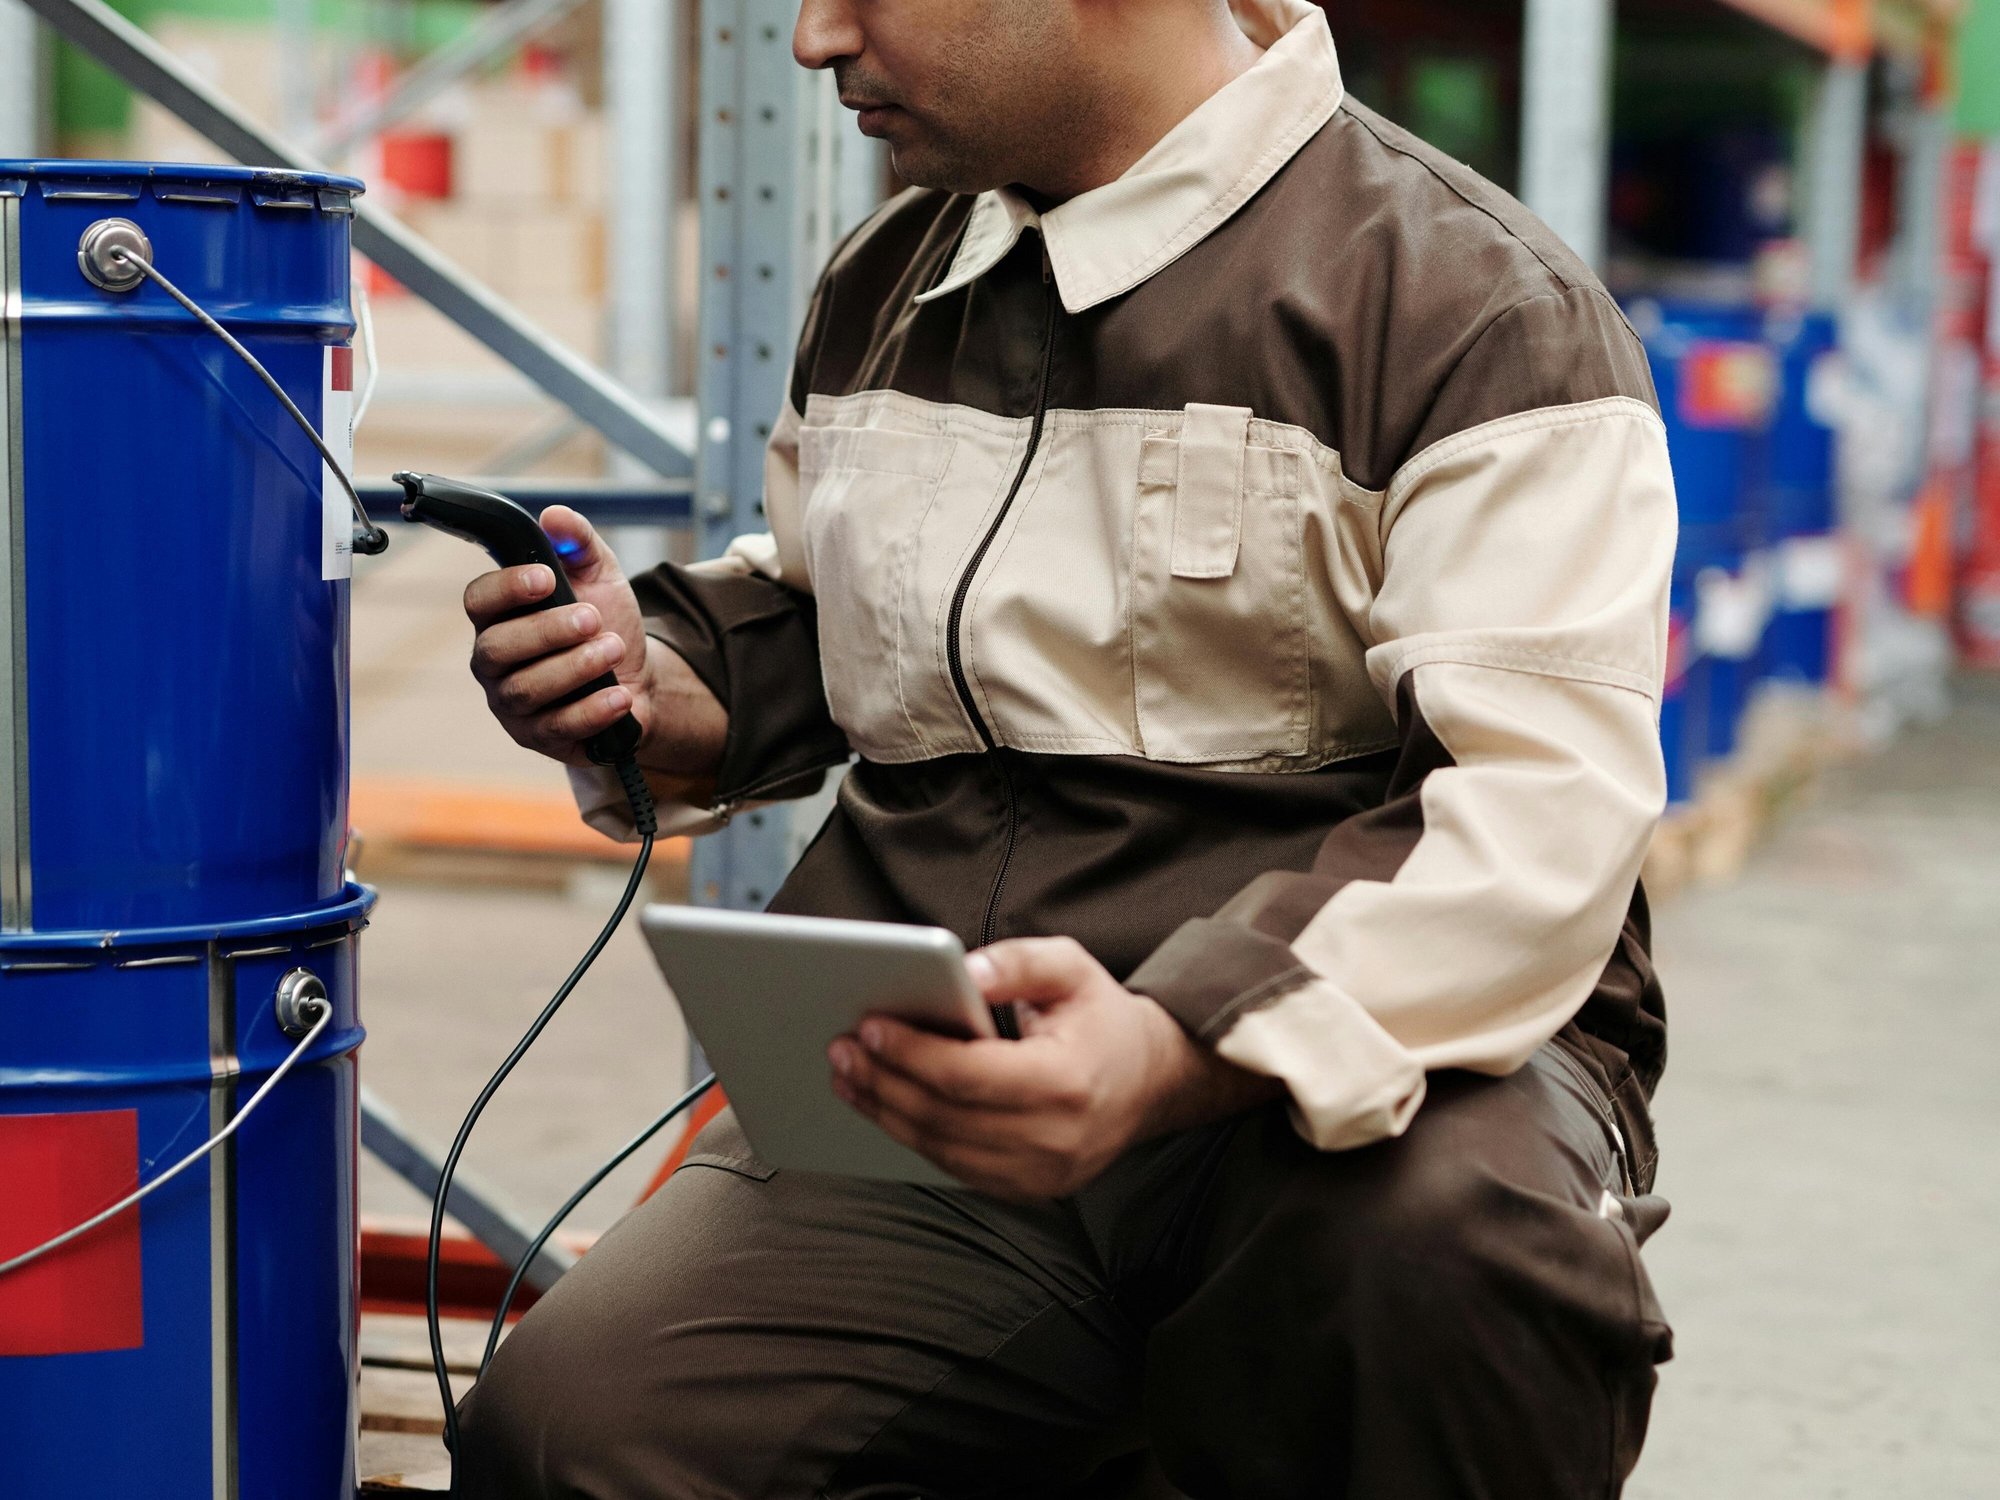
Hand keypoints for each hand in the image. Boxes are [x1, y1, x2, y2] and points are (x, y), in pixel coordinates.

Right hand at [462, 507, 723, 772]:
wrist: (641, 678)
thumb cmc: (605, 624)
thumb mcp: (601, 576)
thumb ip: (579, 543)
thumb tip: (555, 517)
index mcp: (499, 616)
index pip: (478, 600)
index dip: (506, 588)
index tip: (547, 579)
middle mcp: (495, 661)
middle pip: (498, 648)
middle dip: (548, 631)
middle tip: (593, 618)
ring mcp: (513, 704)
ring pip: (526, 689)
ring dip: (575, 667)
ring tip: (614, 648)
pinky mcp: (540, 737)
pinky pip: (557, 728)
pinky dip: (591, 710)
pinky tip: (619, 695)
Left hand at [827, 937, 1279, 1197]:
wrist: (1153, 1080)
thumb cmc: (1103, 1018)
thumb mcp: (1071, 967)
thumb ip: (1017, 962)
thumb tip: (961, 969)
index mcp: (1066, 1081)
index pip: (968, 1075)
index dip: (911, 1053)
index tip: (868, 1027)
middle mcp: (1054, 1138)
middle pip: (944, 1117)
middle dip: (883, 1082)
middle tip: (840, 1050)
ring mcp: (1042, 1174)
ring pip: (942, 1150)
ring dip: (886, 1113)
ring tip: (848, 1077)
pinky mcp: (1029, 1189)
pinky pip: (955, 1167)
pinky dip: (914, 1136)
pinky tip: (884, 1104)